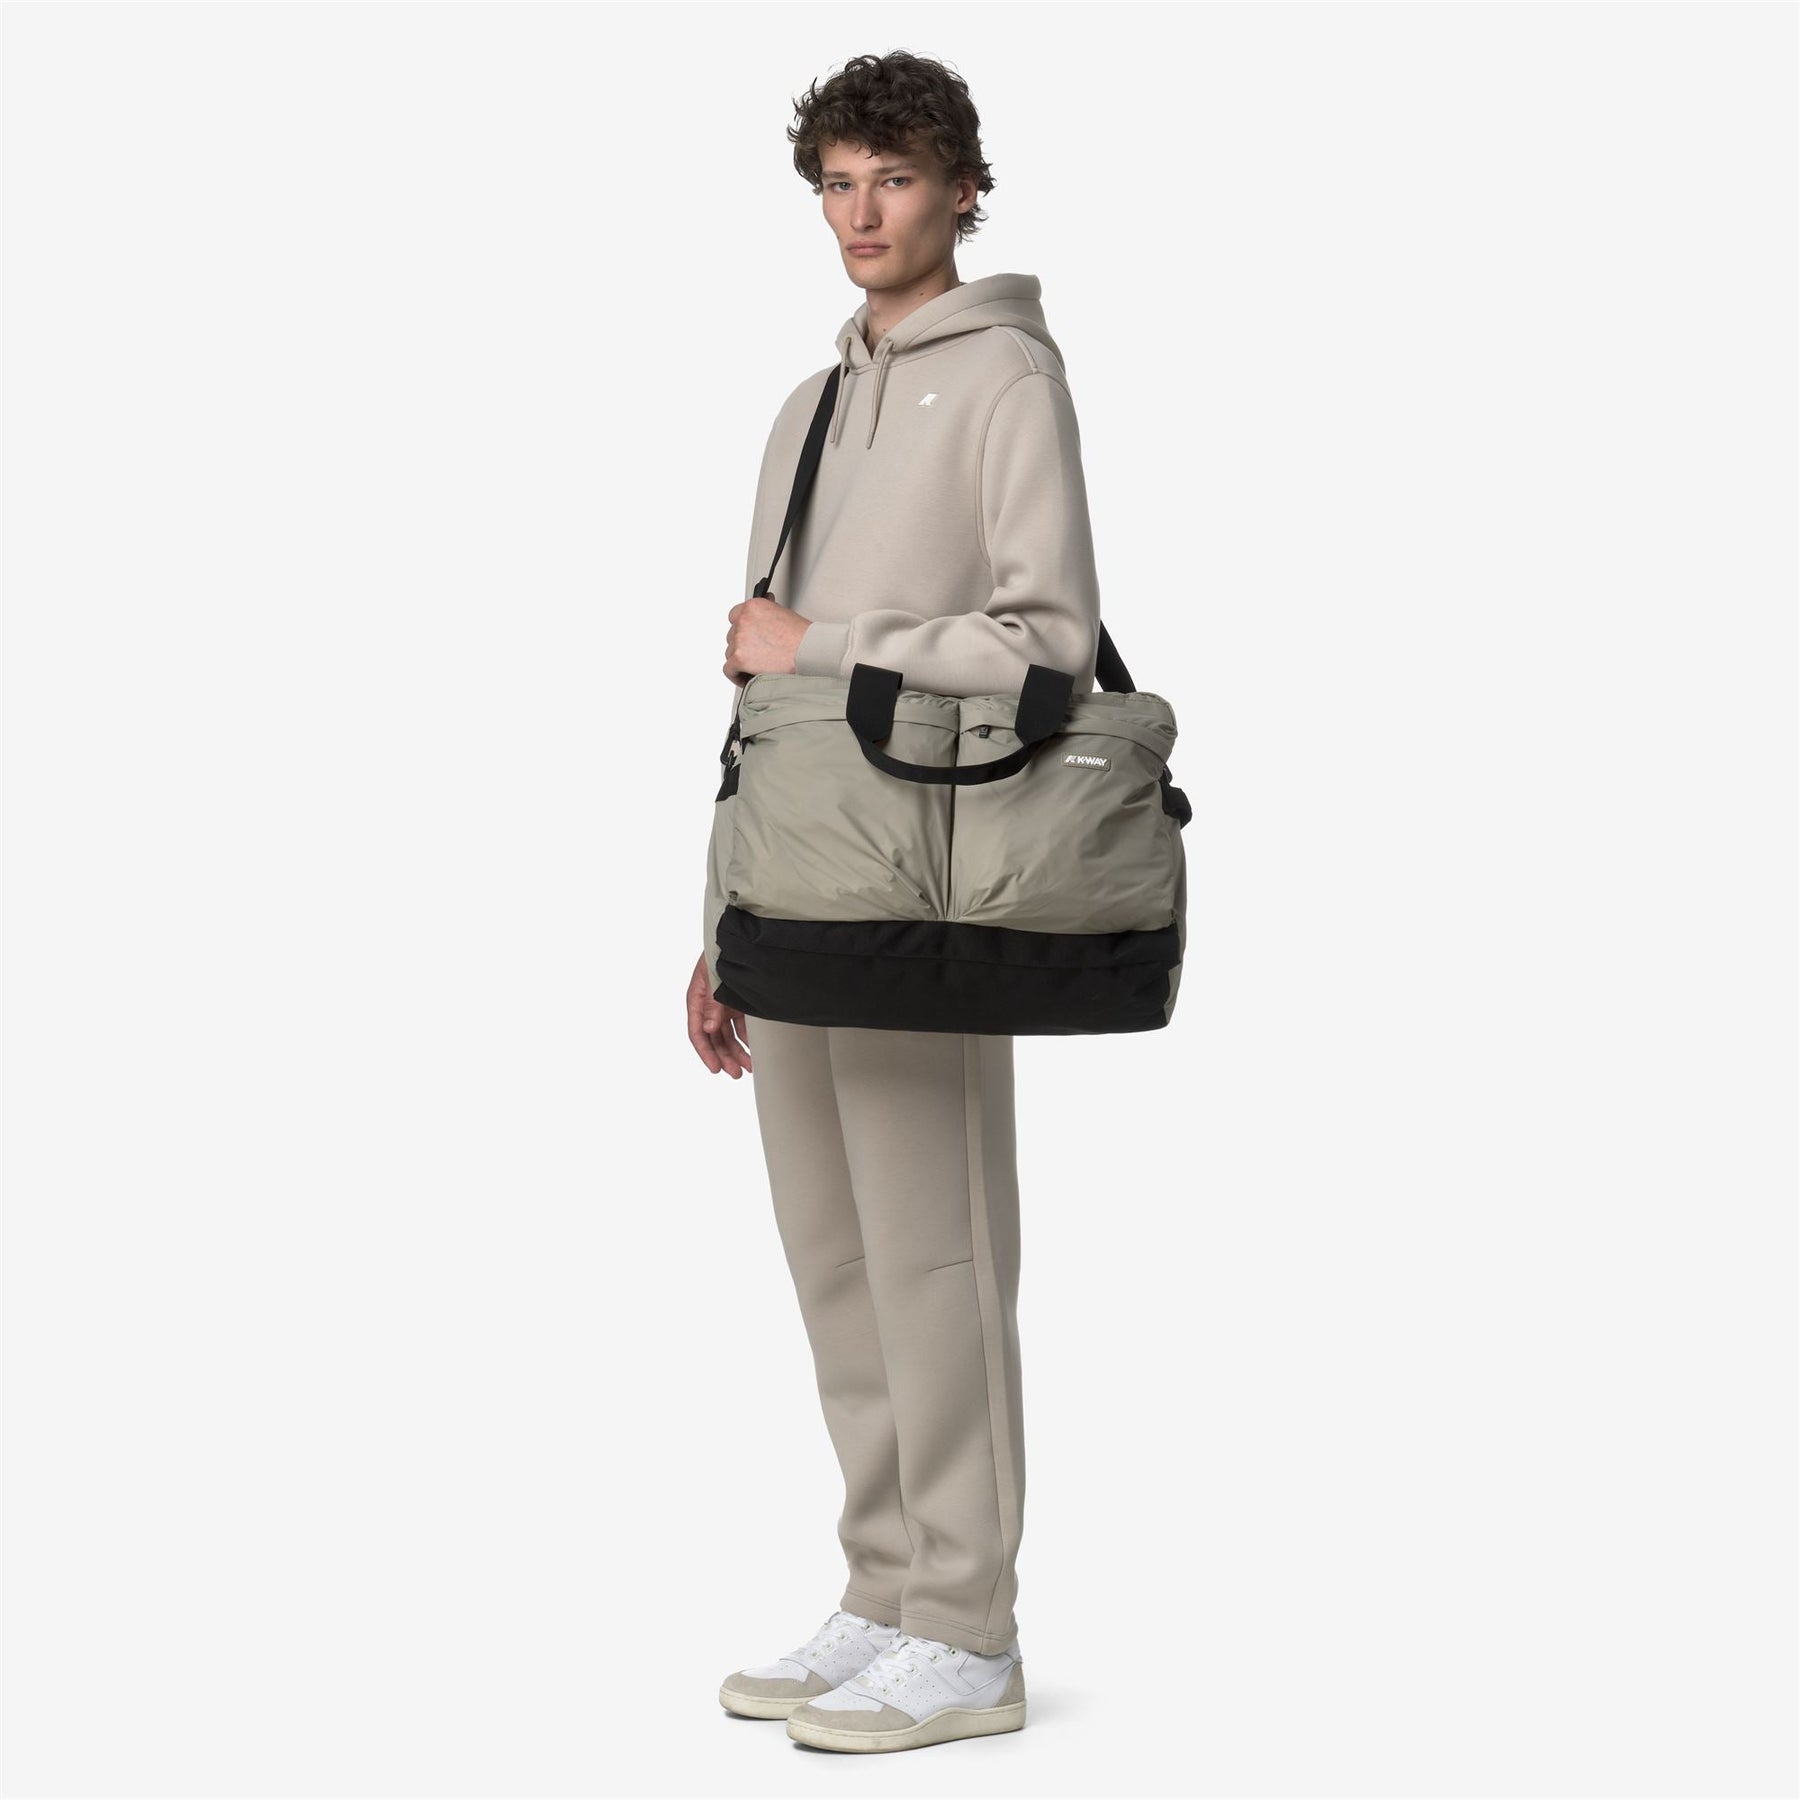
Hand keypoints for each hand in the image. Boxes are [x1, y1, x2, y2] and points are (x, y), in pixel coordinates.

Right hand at [688, 951, 752, 1076]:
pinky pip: (740, 1026)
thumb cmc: (721, 953)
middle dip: (724, 1057)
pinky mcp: (737, 1003)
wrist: (738, 940)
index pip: (697, 1031)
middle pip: (714, 1038)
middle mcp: (708, 1005)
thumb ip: (712, 1005)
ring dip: (736, 1051)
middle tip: (735, 1073)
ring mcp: (723, 1005)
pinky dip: (746, 1038)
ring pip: (728, 1035)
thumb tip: (709, 1028)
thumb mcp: (714, 979)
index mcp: (697, 999)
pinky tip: (753, 1050)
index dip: (705, 1052)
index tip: (715, 1068)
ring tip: (747, 1067)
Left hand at [724, 595, 809, 684]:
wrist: (808, 652)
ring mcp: (740, 639)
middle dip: (743, 646)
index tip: (748, 636)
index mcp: (753, 606)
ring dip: (741, 661)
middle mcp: (744, 620)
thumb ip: (766, 615)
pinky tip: (747, 678)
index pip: (735, 616)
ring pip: (730, 653)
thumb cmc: (802, 636)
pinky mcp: (739, 658)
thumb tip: (762, 619)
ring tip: (756, 667)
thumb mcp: (782, 615)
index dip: (742, 628)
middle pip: (732, 636)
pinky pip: (729, 669)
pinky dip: (736, 675)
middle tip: (756, 654)